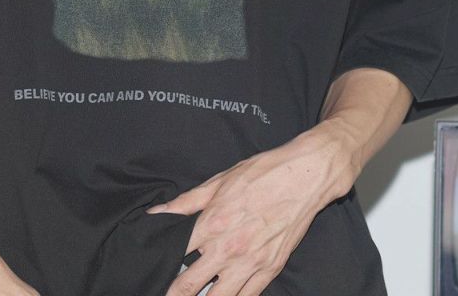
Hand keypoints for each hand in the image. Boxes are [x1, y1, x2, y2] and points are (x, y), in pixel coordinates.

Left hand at [146, 125, 354, 295]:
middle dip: (175, 292)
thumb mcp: (219, 181)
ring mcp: (251, 263)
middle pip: (191, 284)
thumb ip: (186, 202)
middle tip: (166, 294)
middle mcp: (229, 248)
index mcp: (213, 223)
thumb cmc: (261, 174)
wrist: (303, 178)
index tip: (153, 271)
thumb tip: (158, 212)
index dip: (162, 263)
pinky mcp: (270, 270)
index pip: (176, 253)